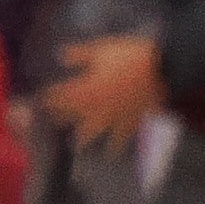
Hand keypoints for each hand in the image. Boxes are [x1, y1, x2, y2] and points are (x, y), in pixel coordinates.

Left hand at [41, 33, 164, 143]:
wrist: (161, 68)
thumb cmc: (128, 55)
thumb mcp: (100, 49)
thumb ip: (79, 55)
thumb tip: (60, 56)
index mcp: (90, 85)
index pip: (65, 93)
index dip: (53, 96)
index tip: (43, 99)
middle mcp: (100, 104)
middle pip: (76, 114)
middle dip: (63, 117)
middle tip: (53, 121)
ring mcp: (117, 114)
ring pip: (97, 130)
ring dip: (85, 139)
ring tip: (77, 146)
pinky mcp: (133, 119)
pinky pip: (122, 137)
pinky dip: (116, 146)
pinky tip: (112, 154)